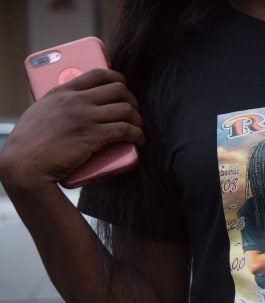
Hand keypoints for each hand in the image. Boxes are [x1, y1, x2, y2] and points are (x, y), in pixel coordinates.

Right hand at [0, 69, 143, 191]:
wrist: (24, 165)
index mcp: (62, 92)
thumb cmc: (29, 144)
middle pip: (118, 89)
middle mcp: (75, 101)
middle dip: (132, 100)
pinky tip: (139, 139)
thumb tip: (71, 108)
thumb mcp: (41, 113)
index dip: (117, 78)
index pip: (97, 74)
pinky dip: (137, 134)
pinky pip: (125, 130)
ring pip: (125, 109)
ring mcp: (85, 117)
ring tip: (138, 128)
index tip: (124, 85)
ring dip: (138, 119)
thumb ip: (57, 106)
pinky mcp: (92, 136)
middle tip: (134, 112)